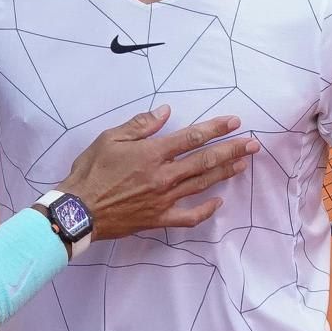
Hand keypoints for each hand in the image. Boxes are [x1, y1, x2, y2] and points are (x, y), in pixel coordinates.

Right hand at [58, 108, 258, 239]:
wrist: (78, 210)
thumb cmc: (91, 171)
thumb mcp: (110, 139)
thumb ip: (140, 125)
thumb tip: (165, 111)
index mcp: (152, 153)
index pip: (191, 137)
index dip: (216, 128)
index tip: (234, 122)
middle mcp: (164, 175)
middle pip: (205, 160)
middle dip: (232, 150)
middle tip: (253, 144)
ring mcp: (164, 199)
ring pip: (202, 184)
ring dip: (225, 173)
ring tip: (243, 164)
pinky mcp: (159, 218)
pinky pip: (189, 217)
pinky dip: (205, 211)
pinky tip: (218, 203)